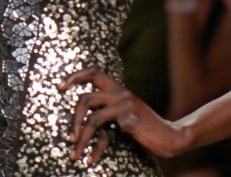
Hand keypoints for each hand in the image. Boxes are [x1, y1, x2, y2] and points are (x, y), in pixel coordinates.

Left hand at [58, 67, 189, 164]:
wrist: (171, 137)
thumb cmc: (144, 128)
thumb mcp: (124, 115)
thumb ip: (108, 110)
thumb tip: (83, 121)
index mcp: (118, 89)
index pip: (93, 72)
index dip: (74, 76)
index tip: (60, 87)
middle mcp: (120, 93)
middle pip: (85, 98)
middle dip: (73, 119)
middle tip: (69, 138)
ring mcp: (125, 105)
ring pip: (92, 118)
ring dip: (81, 138)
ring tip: (75, 154)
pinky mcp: (130, 119)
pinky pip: (105, 134)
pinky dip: (96, 149)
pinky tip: (93, 159)